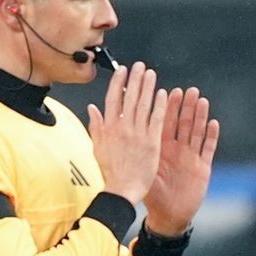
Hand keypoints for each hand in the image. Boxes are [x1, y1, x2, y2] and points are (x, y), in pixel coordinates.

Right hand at [87, 63, 166, 204]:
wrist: (122, 189)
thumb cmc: (111, 172)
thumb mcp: (97, 147)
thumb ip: (96, 125)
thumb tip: (91, 108)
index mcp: (109, 127)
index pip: (113, 98)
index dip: (118, 82)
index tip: (123, 70)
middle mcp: (123, 127)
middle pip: (130, 97)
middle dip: (135, 79)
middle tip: (140, 66)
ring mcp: (138, 133)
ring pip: (143, 104)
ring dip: (148, 87)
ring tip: (151, 74)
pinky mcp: (152, 142)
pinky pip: (156, 119)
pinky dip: (159, 106)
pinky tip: (163, 94)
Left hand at [144, 86, 221, 236]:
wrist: (168, 214)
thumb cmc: (153, 193)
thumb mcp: (140, 169)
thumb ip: (130, 148)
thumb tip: (118, 130)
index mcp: (161, 147)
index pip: (164, 122)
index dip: (166, 107)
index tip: (167, 91)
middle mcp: (177, 149)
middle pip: (183, 123)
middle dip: (186, 106)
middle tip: (189, 90)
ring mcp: (191, 157)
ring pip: (196, 132)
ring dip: (200, 116)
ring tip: (202, 100)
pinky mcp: (202, 167)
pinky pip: (207, 149)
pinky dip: (211, 136)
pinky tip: (213, 123)